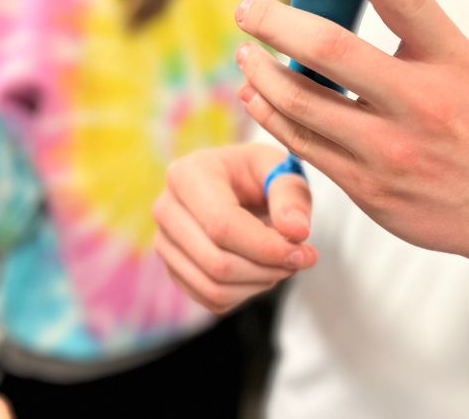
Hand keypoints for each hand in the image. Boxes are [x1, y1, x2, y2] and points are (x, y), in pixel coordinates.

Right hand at [153, 144, 316, 313]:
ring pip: (213, 287)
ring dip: (260, 284)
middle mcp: (166, 208)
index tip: (303, 252)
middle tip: (302, 258)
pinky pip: (211, 299)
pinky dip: (246, 293)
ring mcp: (165, 241)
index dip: (265, 247)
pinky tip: (263, 269)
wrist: (238, 183)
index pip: (222, 225)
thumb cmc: (258, 173)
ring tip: (284, 263)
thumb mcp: (280, 170)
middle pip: (216, 262)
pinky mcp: (174, 268)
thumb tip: (296, 231)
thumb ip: (291, 196)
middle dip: (267, 268)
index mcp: (188, 174)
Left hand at [234, 0, 468, 292]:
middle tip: (247, 10)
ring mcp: (390, 149)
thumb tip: (329, 8)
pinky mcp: (366, 186)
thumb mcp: (458, 68)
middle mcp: (421, 103)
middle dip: (274, 23)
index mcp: (451, 60)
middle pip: (329, 49)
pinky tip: (255, 94)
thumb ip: (404, 37)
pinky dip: (268, 112)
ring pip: (300, 101)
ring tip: (245, 54)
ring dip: (260, 71)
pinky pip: (301, 142)